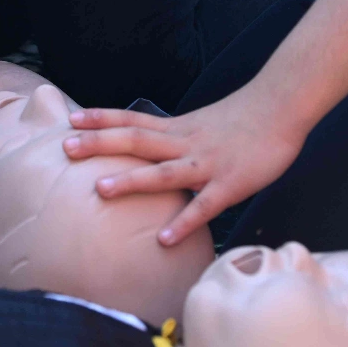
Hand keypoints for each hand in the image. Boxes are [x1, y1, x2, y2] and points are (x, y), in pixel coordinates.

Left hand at [62, 90, 306, 245]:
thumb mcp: (201, 122)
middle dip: (100, 143)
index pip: (133, 119)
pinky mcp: (231, 184)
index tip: (70, 119)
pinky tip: (163, 240)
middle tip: (66, 147)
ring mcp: (207, 163)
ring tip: (100, 189)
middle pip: (137, 140)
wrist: (281, 107)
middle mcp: (186, 142)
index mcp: (179, 127)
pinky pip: (204, 206)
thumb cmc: (243, 119)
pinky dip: (183, 222)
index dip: (102, 119)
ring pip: (163, 172)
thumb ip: (175, 135)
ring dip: (131, 180)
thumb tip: (150, 146)